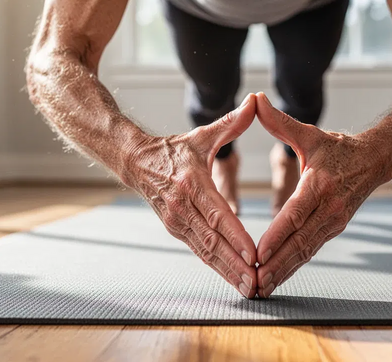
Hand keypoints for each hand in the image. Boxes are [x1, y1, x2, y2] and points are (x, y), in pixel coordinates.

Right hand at [121, 94, 258, 297]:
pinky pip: (199, 252)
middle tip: (256, 282)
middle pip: (213, 241)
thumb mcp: (202, 136)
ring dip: (227, 272)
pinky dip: (217, 267)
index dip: (236, 237)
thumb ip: (231, 123)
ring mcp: (177, 222)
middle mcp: (183, 207)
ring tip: (249, 288)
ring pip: (206, 252)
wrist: (135, 162)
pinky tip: (234, 279)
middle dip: (235, 265)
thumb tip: (255, 102)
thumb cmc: (174, 149)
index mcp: (192, 183)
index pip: (218, 215)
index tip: (254, 254)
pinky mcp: (176, 230)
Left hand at [253, 93, 391, 297]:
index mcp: (319, 184)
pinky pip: (310, 251)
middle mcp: (329, 208)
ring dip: (284, 272)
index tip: (258, 253)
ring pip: (305, 252)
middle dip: (276, 264)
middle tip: (254, 282)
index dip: (276, 236)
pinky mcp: (333, 229)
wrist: (376, 160)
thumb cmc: (337, 148)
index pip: (295, 214)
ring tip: (262, 289)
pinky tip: (276, 279)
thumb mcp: (309, 134)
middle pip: (299, 242)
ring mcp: (333, 222)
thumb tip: (256, 100)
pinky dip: (293, 267)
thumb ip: (279, 122)